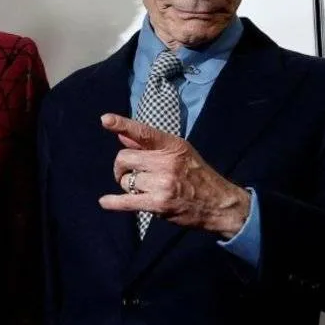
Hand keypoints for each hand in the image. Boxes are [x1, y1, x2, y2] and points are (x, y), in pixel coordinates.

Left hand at [98, 113, 250, 237]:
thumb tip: (122, 136)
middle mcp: (168, 162)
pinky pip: (126, 201)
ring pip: (125, 180)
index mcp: (173, 145)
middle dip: (121, 167)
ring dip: (128, 186)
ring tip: (143, 189)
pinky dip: (113, 202)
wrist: (220, 204)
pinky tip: (105, 202)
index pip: (144, 132)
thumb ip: (150, 146)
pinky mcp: (159, 203)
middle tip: (128, 174)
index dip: (123, 124)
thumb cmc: (197, 176)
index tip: (105, 119)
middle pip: (124, 158)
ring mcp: (163, 183)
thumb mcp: (180, 153)